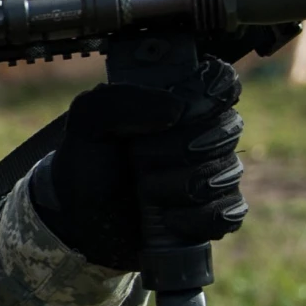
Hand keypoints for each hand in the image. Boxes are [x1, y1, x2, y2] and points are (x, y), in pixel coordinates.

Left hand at [34, 56, 247, 272]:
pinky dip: (195, 219)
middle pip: (226, 131)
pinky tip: (168, 220)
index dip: (207, 98)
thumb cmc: (86, 165)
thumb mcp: (87, 120)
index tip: (176, 114)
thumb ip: (121, 100)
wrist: (76, 221)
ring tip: (145, 193)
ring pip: (225, 174)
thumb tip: (176, 109)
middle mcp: (203, 136)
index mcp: (177, 103)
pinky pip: (229, 213)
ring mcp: (212, 177)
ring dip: (179, 187)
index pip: (222, 84)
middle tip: (139, 160)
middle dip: (177, 150)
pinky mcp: (213, 216)